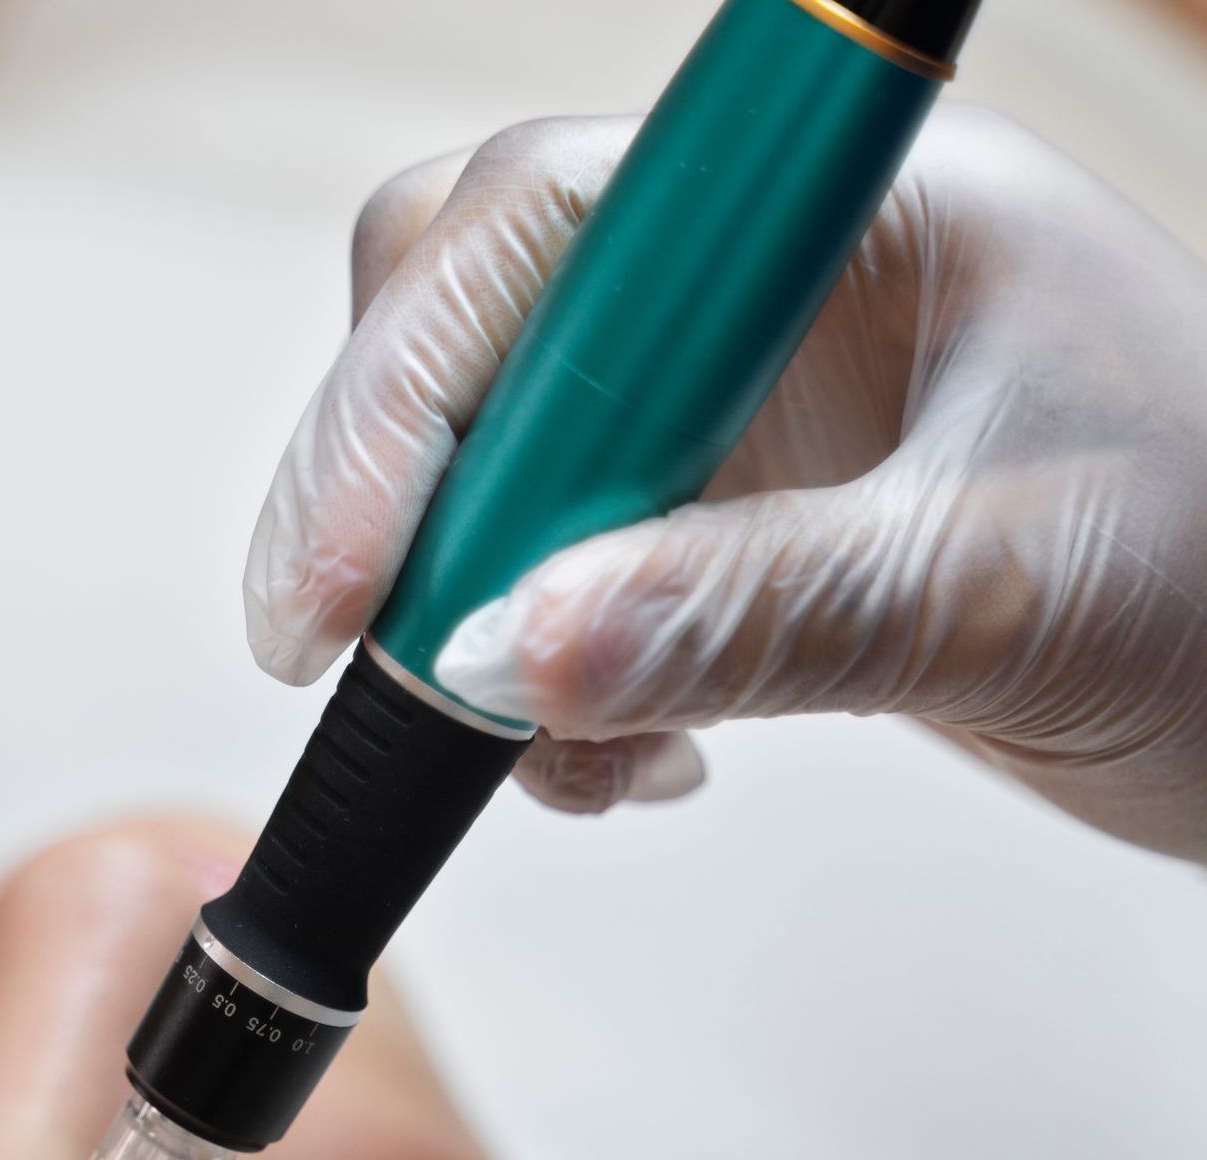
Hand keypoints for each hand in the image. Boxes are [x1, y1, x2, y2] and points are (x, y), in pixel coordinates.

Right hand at [244, 107, 1206, 859]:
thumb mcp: (998, 590)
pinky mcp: (711, 513)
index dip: (395, 405)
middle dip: (401, 519)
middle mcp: (750, 289)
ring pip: (485, 476)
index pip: (528, 239)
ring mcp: (724, 404)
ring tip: (579, 758)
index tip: (344, 603)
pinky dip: (540, 685)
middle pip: (463, 340)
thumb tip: (511, 656)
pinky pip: (546, 576)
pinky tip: (631, 752)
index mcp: (829, 216)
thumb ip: (757, 609)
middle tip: (390, 679)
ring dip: (475, 630)